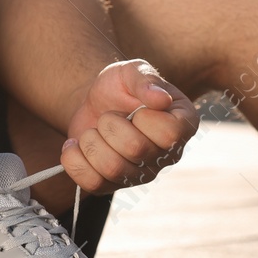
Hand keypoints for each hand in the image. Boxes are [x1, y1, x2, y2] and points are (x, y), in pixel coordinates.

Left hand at [61, 60, 197, 193]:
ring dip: (91, 142)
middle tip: (107, 116)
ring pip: (113, 169)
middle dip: (110, 125)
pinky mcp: (114, 185)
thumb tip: (162, 99)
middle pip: (137, 150)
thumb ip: (146, 80)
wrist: (95, 104)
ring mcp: (142, 175)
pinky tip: (74, 145)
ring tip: (92, 131)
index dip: (144, 118)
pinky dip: (74, 161)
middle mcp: (168, 155)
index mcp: (182, 125)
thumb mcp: (131, 72)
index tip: (136, 108)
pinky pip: (93, 184)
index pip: (170, 134)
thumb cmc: (120, 86)